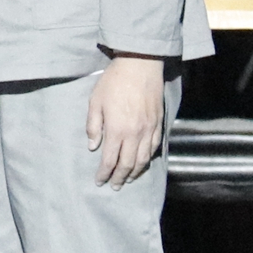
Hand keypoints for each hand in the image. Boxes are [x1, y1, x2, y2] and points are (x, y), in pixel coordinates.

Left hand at [88, 54, 165, 188]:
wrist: (140, 66)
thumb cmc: (113, 82)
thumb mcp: (95, 101)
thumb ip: (94, 126)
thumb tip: (93, 147)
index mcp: (117, 129)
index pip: (110, 160)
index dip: (104, 173)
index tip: (99, 181)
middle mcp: (135, 134)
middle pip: (128, 164)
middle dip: (119, 177)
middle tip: (113, 186)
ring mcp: (149, 130)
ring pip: (144, 159)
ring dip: (135, 172)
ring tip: (127, 179)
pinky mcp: (159, 123)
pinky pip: (154, 147)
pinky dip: (148, 159)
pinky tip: (143, 162)